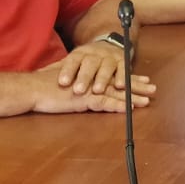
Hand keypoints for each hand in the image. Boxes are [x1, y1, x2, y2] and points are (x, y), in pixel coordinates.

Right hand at [31, 61, 152, 113]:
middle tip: (153, 88)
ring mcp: (88, 88)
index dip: (130, 77)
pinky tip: (129, 109)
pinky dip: (117, 106)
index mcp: (89, 74)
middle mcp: (91, 79)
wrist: (31, 88)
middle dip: (137, 86)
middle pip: (119, 82)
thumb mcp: (66, 80)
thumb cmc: (44, 85)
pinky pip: (104, 103)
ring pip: (116, 92)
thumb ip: (77, 81)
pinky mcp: (83, 99)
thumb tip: (82, 86)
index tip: (143, 79)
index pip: (114, 75)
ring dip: (133, 97)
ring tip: (147, 100)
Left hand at [54, 41, 131, 95]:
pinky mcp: (123, 61)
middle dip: (84, 77)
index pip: (72, 61)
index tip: (62, 83)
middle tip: (78, 90)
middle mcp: (95, 54)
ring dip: (103, 79)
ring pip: (106, 67)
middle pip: (89, 64)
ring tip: (97, 90)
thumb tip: (34, 76)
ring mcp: (110, 57)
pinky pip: (124, 69)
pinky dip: (123, 77)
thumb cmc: (86, 60)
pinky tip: (120, 86)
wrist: (108, 43)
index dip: (68, 71)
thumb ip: (55, 69)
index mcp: (80, 54)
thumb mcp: (71, 61)